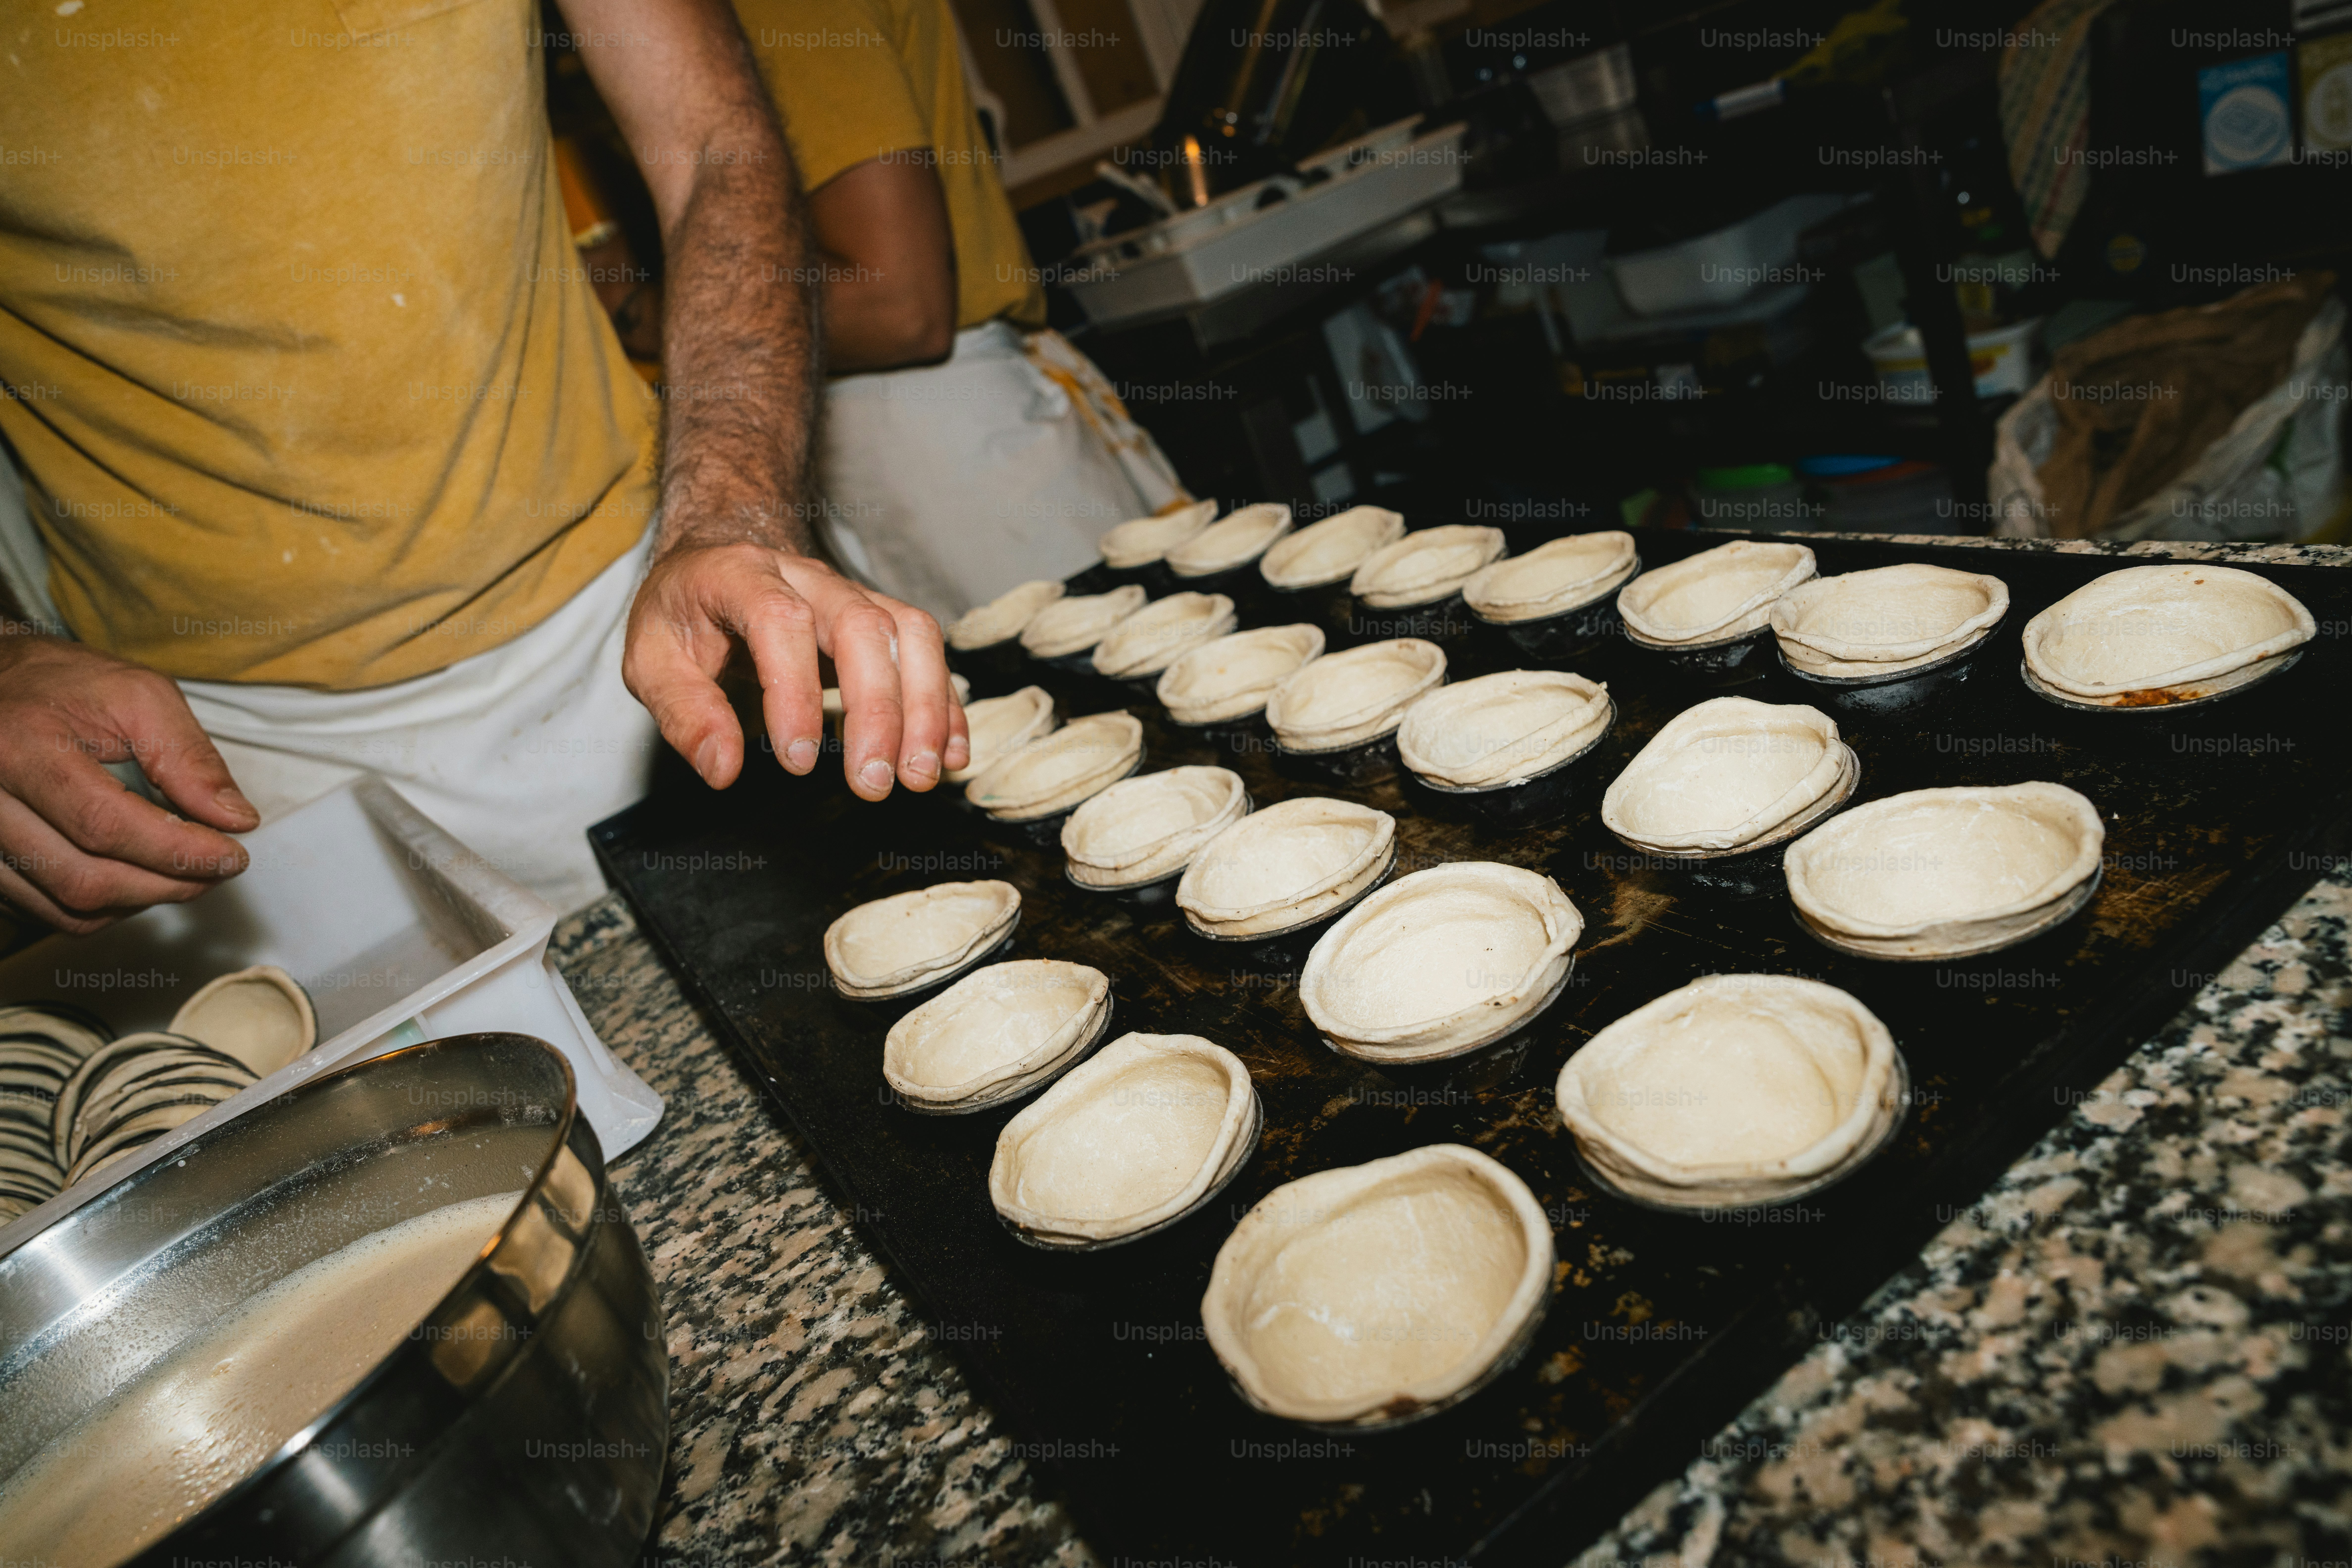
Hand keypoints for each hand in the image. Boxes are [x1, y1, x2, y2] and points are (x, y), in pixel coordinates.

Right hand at [0, 636, 257, 933]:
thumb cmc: (63, 684)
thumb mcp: (138, 695)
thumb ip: (188, 756)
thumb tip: (234, 817)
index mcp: (21, 747)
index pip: (104, 824)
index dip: (176, 851)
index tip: (231, 856)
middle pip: (84, 877)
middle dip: (166, 884)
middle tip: (215, 869)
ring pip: (66, 906)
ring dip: (138, 900)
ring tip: (179, 872)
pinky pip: (44, 910)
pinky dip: (100, 907)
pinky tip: (132, 876)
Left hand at [623, 542, 969, 799]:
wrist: (719, 554)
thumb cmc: (684, 610)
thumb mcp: (650, 657)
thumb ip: (683, 711)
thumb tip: (723, 768)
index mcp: (740, 575)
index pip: (781, 621)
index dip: (795, 690)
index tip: (796, 761)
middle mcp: (807, 577)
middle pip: (862, 626)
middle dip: (878, 709)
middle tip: (874, 783)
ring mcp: (853, 593)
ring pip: (910, 632)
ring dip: (925, 706)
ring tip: (920, 774)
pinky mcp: (882, 616)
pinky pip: (929, 650)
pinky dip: (945, 704)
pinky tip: (948, 754)